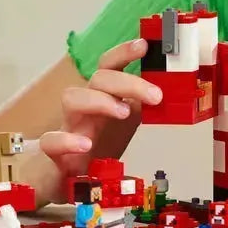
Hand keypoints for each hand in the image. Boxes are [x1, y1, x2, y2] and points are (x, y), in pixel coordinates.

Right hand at [39, 39, 161, 185]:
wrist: (67, 182)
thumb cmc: (98, 147)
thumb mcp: (127, 124)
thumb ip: (144, 108)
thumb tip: (176, 94)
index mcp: (104, 97)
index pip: (110, 67)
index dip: (124, 53)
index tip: (144, 45)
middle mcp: (85, 107)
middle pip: (98, 79)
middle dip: (127, 82)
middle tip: (156, 95)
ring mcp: (68, 127)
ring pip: (72, 98)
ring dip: (99, 100)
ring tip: (123, 112)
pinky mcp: (53, 153)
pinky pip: (51, 140)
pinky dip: (67, 140)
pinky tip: (85, 145)